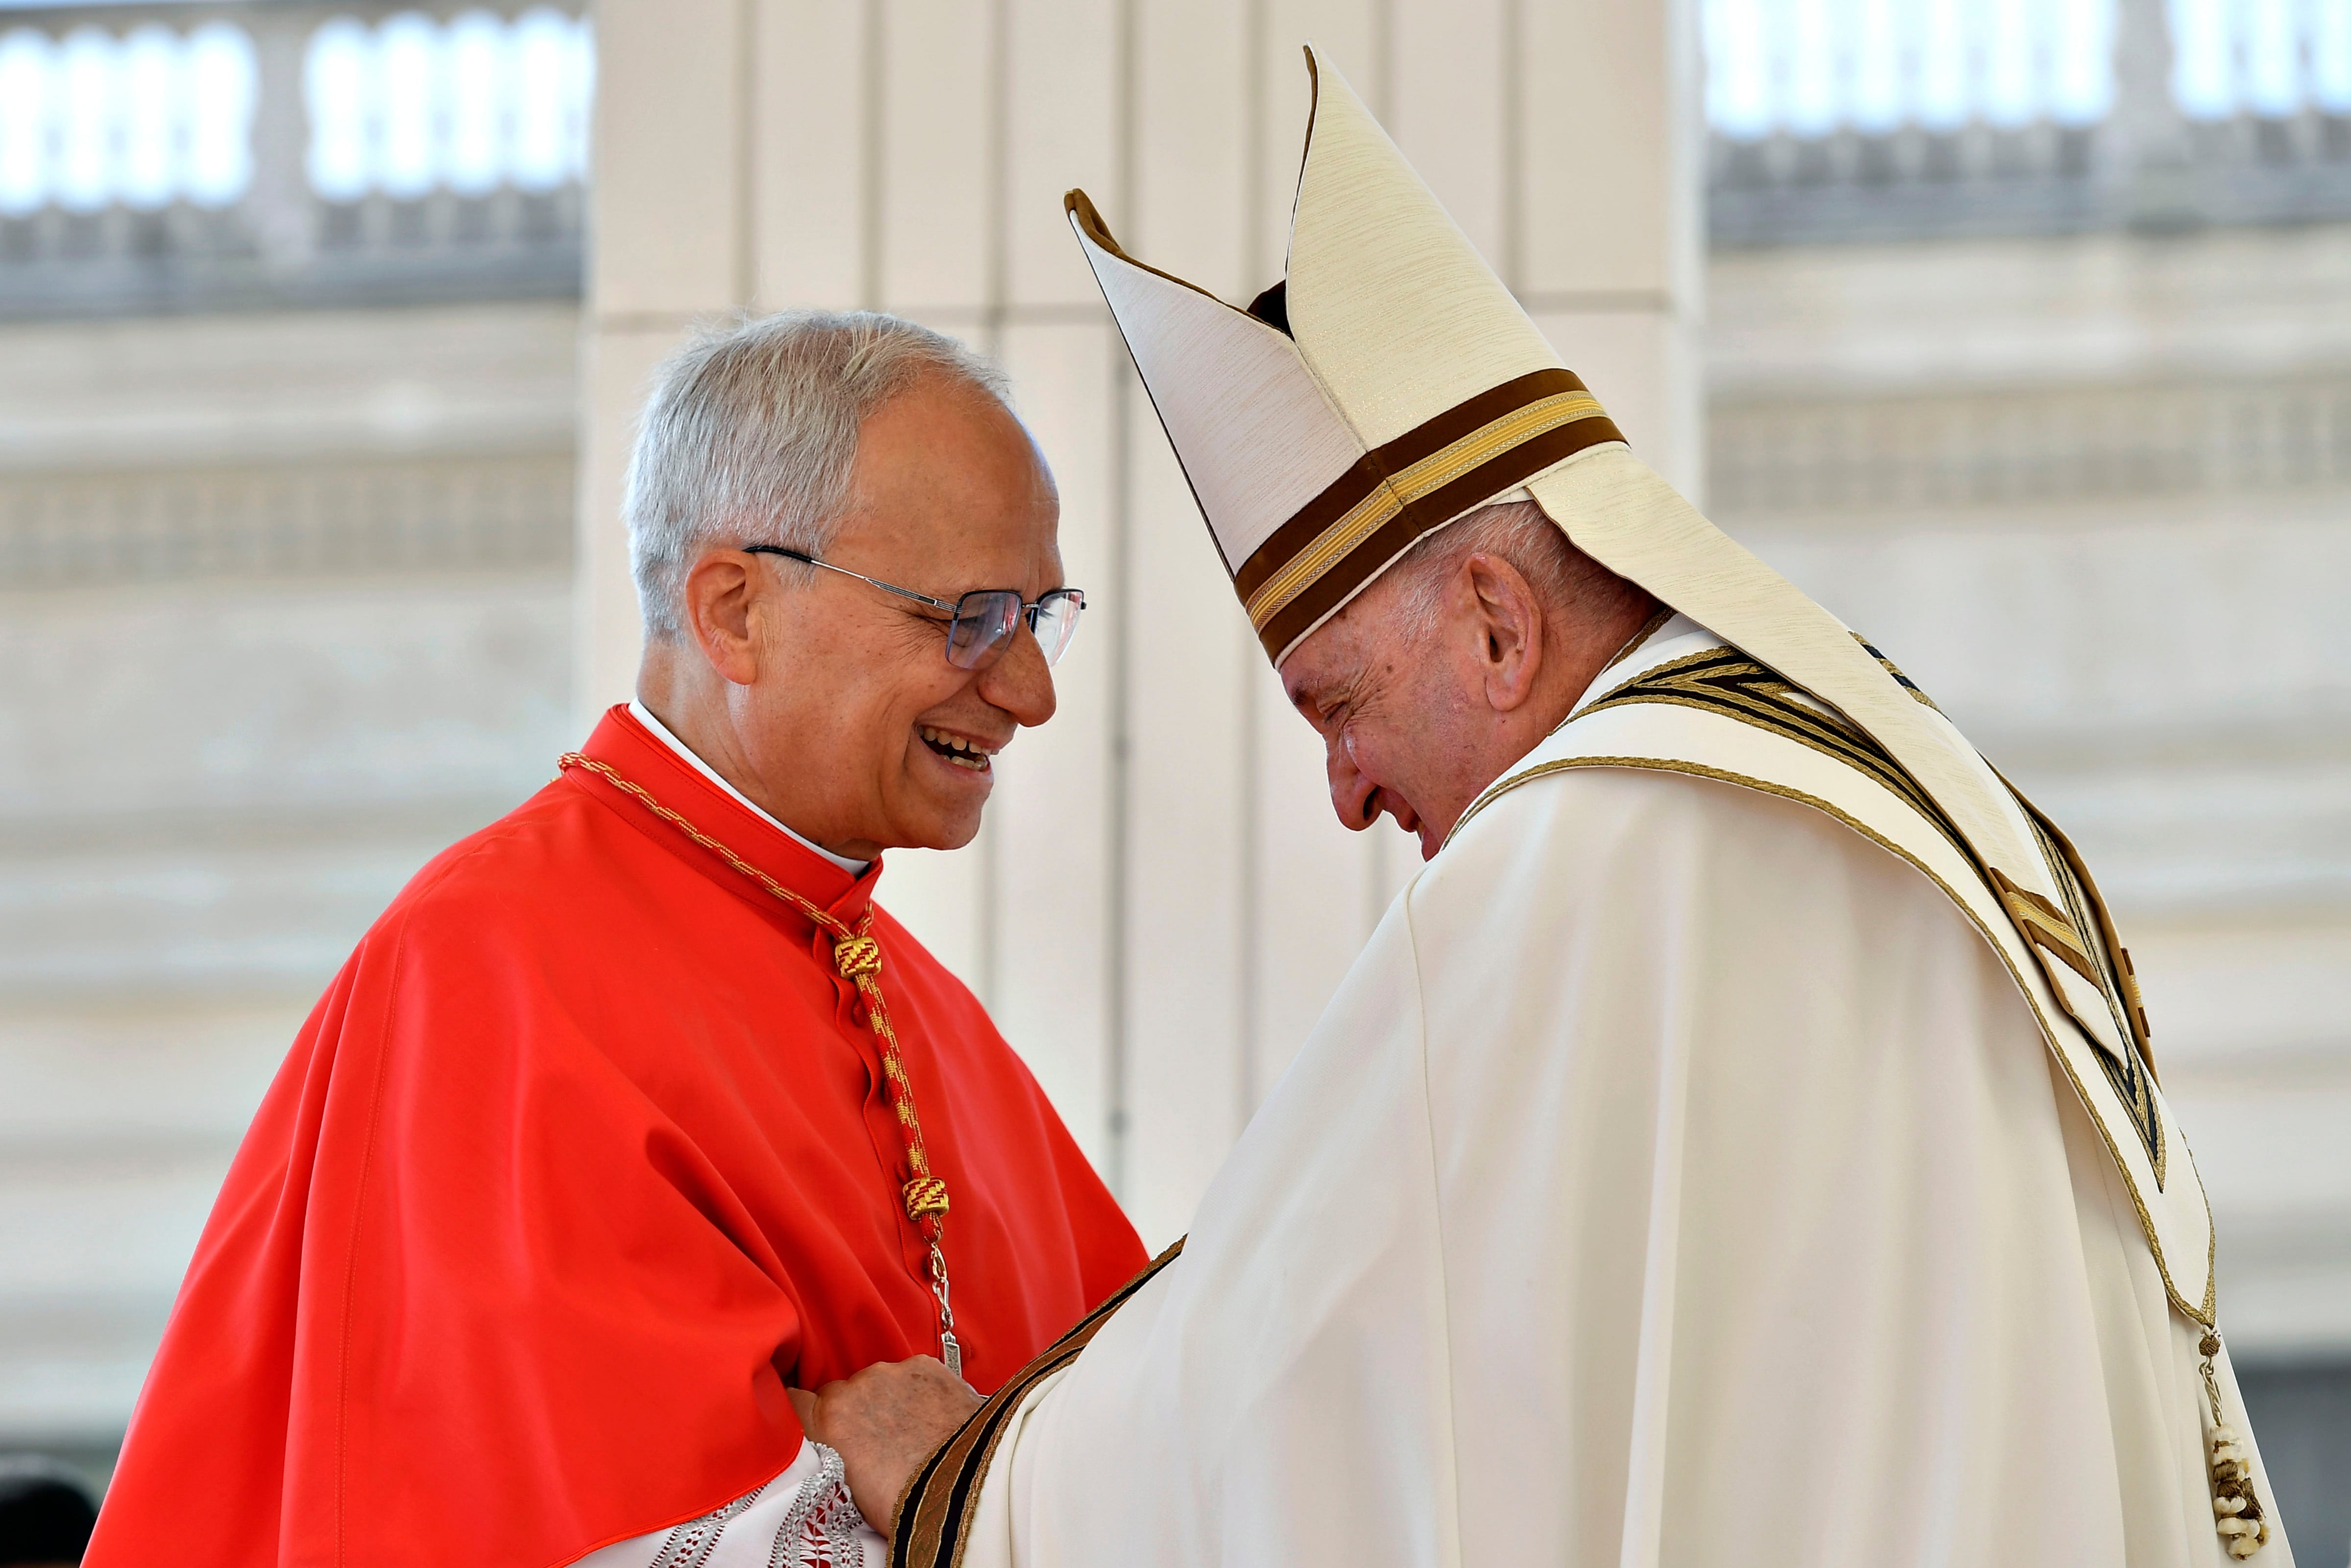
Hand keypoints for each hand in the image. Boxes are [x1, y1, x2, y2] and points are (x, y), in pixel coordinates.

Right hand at [797, 1356, 982, 1531]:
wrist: (968, 1487)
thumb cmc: (906, 1502)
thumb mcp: (849, 1489)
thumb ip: (830, 1455)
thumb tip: (830, 1449)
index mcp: (830, 1419)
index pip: (794, 1400)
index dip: (802, 1412)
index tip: (811, 1422)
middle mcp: (857, 1386)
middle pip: (839, 1393)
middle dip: (851, 1412)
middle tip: (874, 1441)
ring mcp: (894, 1372)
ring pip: (876, 1382)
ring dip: (886, 1400)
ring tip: (911, 1431)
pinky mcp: (927, 1366)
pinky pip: (911, 1374)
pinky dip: (917, 1391)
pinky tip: (932, 1416)